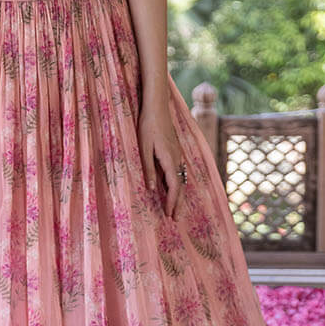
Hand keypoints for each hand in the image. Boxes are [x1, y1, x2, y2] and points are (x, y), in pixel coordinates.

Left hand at [137, 97, 187, 219]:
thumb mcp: (143, 147)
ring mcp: (178, 153)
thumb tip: (150, 188)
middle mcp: (177, 158)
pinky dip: (177, 183)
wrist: (157, 106)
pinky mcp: (175, 149)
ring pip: (181, 178)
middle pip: (181, 185)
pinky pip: (179, 171)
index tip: (169, 215)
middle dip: (178, 203)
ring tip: (174, 207)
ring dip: (178, 194)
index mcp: (169, 159)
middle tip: (175, 219)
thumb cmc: (148, 125)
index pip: (174, 186)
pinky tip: (171, 186)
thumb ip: (148, 168)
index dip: (172, 202)